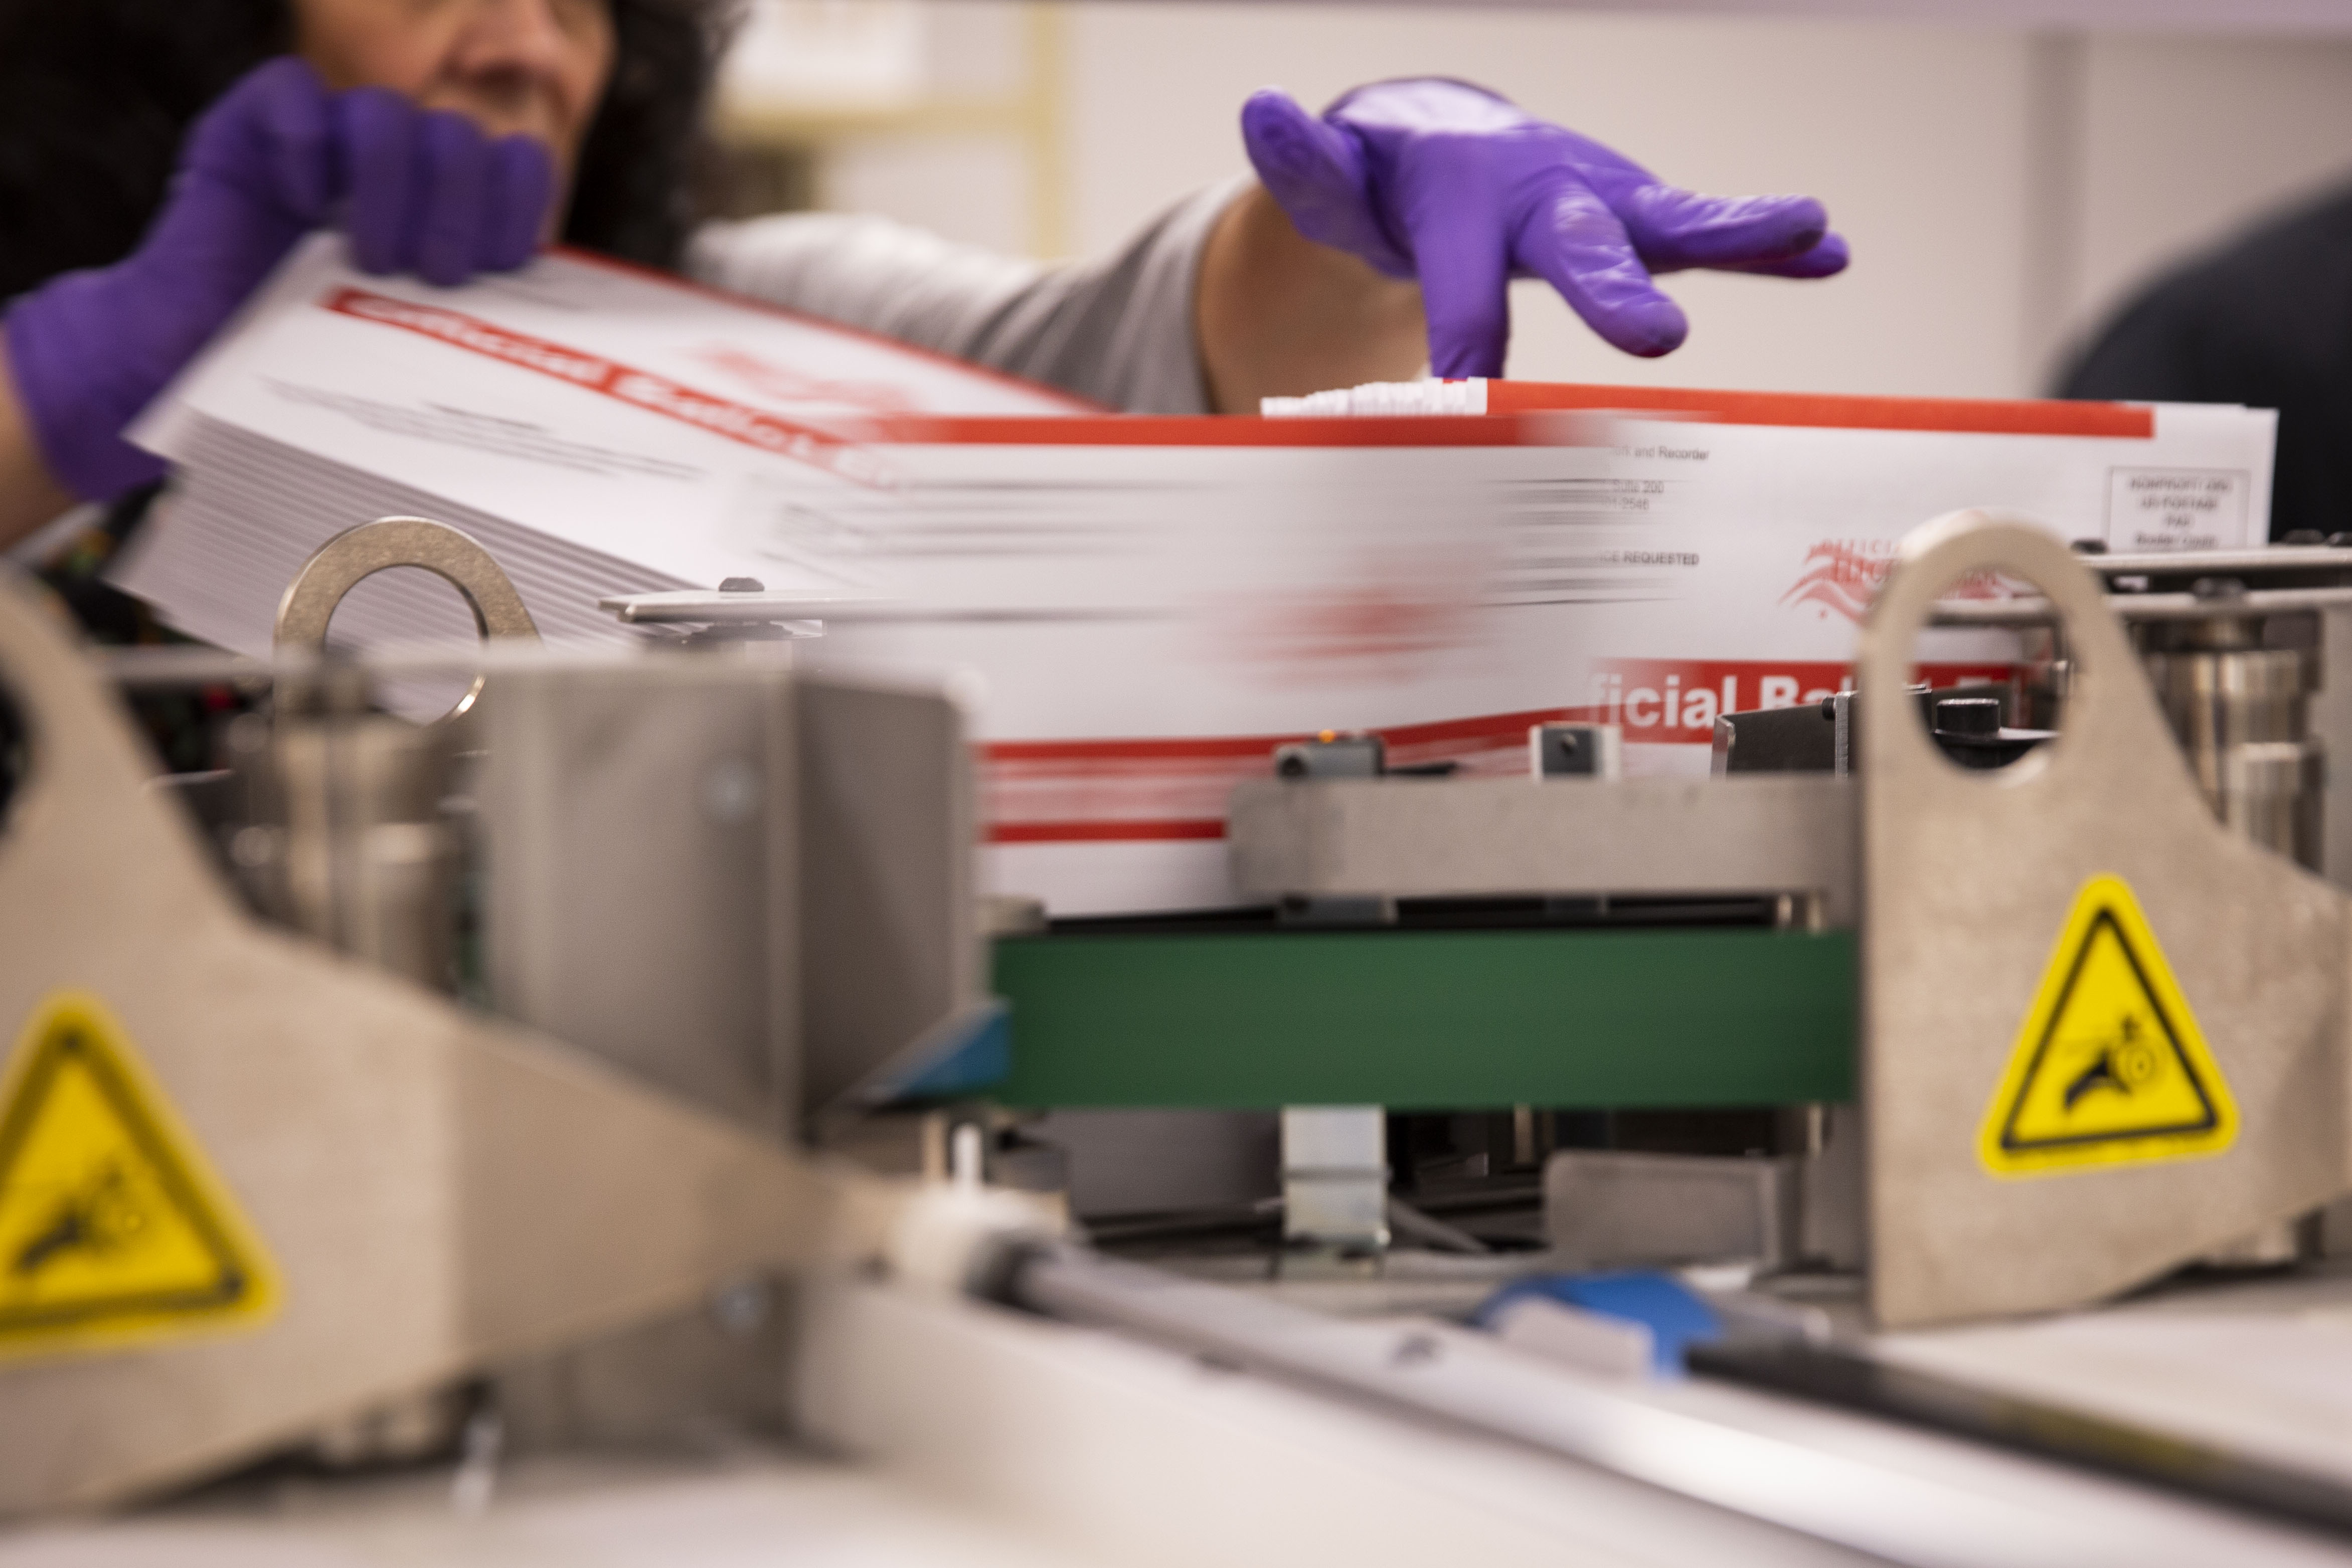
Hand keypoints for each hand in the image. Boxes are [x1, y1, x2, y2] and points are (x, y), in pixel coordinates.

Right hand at [3, 58, 552, 502]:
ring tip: (370, 257)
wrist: (194, 364)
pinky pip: (292, 92)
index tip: (502, 264)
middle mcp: (389, 167)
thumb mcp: (411, 346)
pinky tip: (302, 208)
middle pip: (456, 135)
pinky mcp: (249, 128)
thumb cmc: (306, 366)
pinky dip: (306, 148)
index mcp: (440, 208)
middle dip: (459, 206)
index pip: (513, 162)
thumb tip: (565, 357)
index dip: (518, 203)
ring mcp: (320, 141)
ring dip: (391, 185)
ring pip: (385, 112)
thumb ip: (476, 322)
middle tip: (434, 272)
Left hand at [1242, 78, 1847, 378]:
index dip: (1465, 333)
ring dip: (1736, 230)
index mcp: (1461, 197)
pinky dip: (1766, 244)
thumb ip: (1304, 165)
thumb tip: (1260, 110)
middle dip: (1611, 288)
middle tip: (1656, 337)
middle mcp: (1542, 193)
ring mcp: (1599, 202)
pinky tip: (1830, 250)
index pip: (1462, 276)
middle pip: (1577, 243)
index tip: (1467, 395)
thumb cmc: (1389, 185)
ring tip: (1808, 227)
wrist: (1442, 148)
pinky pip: (1703, 234)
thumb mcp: (1336, 183)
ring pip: (1665, 221)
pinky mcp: (1636, 220)